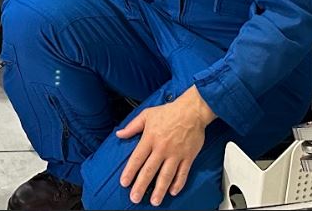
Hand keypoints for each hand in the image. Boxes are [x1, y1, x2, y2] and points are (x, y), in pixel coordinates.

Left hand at [116, 85, 215, 205]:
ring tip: (154, 201)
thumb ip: (132, 126)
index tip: (124, 183)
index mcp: (150, 138)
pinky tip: (172, 191)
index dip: (130, 172)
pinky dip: (178, 184)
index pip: (137, 158)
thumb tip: (119, 134)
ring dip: (159, 190)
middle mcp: (162, 148)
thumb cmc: (169, 112)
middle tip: (135, 198)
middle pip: (149, 170)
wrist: (191, 111)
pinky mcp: (188, 157)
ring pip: (166, 175)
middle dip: (141, 186)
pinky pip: (182, 173)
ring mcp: (176, 154)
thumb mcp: (146, 115)